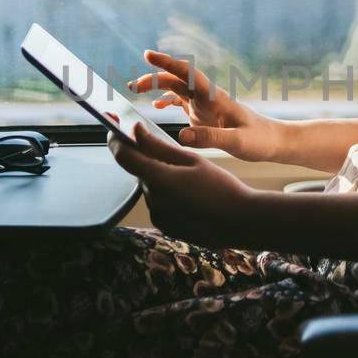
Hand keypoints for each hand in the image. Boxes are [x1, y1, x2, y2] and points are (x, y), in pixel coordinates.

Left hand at [106, 116, 256, 247]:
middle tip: (176, 157)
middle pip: (141, 172)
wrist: (241, 222)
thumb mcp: (192, 160)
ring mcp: (158, 217)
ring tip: (192, 181)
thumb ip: (158, 146)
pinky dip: (169, 196)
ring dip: (162, 179)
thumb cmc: (221, 187)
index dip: (116, 141)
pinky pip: (159, 204)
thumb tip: (135, 131)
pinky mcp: (165, 227)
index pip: (123, 157)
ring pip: (151, 188)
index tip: (116, 130)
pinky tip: (192, 196)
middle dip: (151, 162)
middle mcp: (153, 200)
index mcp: (159, 180)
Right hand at [127, 49, 284, 161]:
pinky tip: (157, 107)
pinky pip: (181, 103)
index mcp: (215, 98)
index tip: (148, 55)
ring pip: (176, 88)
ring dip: (157, 87)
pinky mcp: (205, 115)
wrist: (275, 142)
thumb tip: (182, 135)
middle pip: (176, 79)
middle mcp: (208, 97)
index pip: (188, 73)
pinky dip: (167, 101)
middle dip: (154, 77)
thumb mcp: (237, 142)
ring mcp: (205, 105)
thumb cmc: (261, 140)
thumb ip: (211, 137)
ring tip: (136, 91)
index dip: (168, 62)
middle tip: (132, 86)